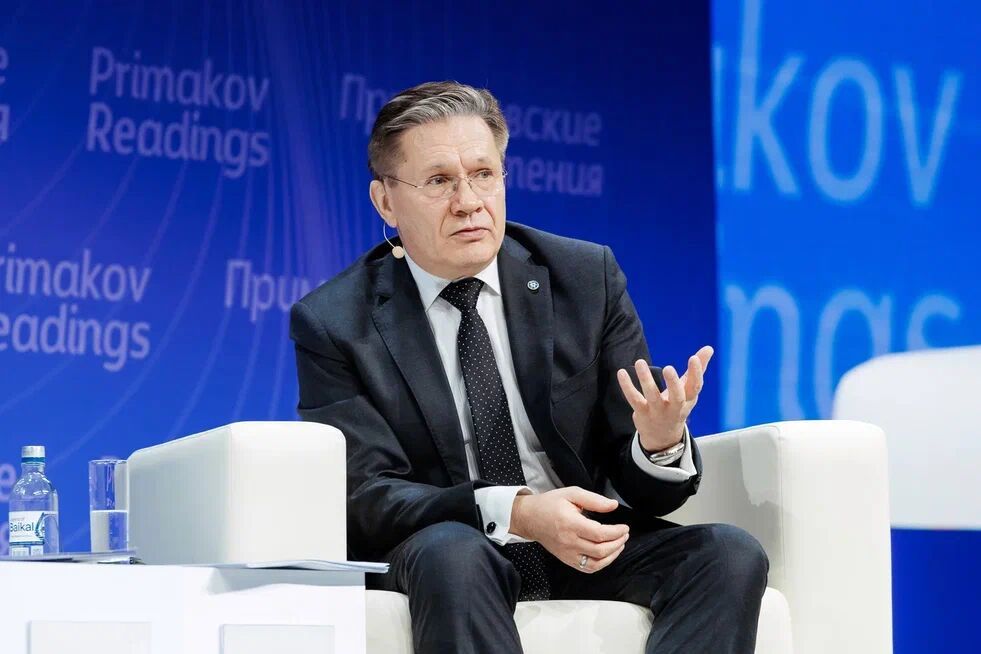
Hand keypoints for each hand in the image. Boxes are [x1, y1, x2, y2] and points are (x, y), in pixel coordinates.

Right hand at [510, 487, 628, 573]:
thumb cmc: (550, 504)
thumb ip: (594, 500)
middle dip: (618, 543)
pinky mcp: (566, 559)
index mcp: (570, 524)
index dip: (616, 532)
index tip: (625, 527)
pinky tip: (607, 555)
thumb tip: (613, 505)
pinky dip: (601, 564)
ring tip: (619, 544)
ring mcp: (567, 553)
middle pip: (600, 550)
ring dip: (612, 555)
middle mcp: (569, 542)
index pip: (599, 534)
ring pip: (596, 563)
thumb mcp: (571, 493)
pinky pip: (587, 568)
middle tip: (624, 534)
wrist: (529, 518)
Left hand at [617, 345, 713, 451]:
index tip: (693, 358)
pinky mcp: (642, 413)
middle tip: (669, 368)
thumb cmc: (677, 406)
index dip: (696, 373)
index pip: (695, 387)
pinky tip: (621, 372)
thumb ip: (698, 369)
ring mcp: (657, 411)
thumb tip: (709, 348)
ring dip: (646, 380)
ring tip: (639, 362)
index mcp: (688, 400)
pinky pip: (634, 399)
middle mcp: (674, 407)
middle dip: (673, 383)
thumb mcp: (689, 390)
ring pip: (652, 396)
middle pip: (677, 397)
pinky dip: (627, 386)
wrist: (663, 438)